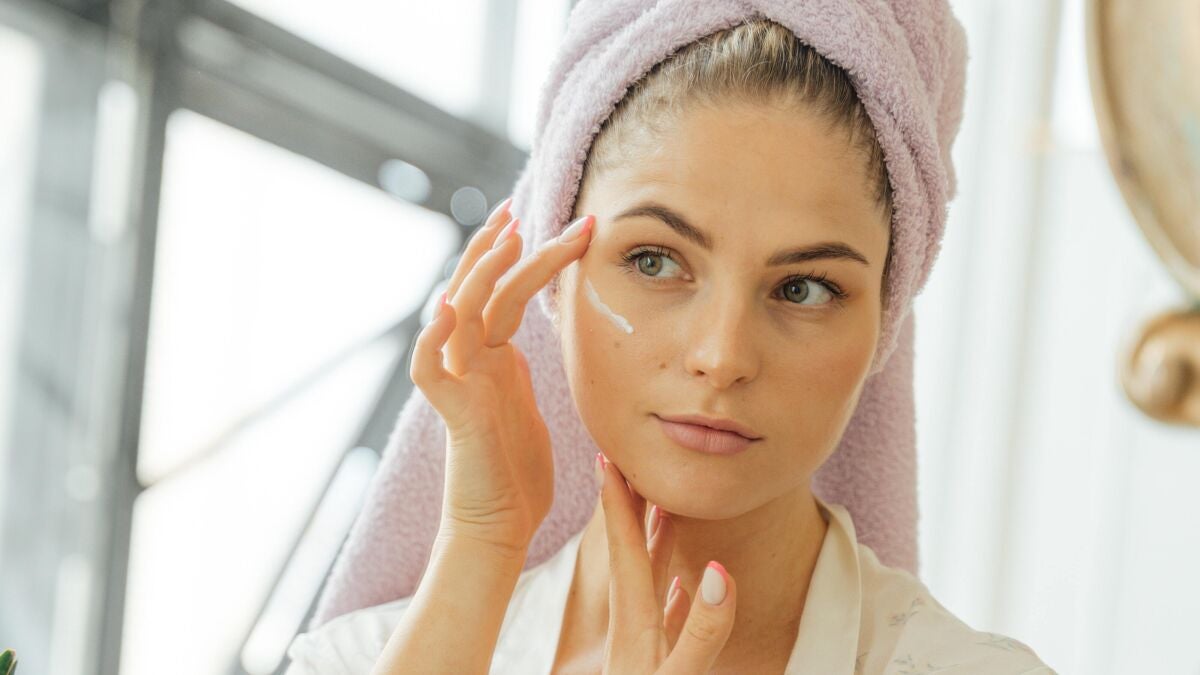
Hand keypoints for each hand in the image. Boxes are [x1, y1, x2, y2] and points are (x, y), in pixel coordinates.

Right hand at [410, 197, 594, 556]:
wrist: (499, 525)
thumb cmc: (518, 473)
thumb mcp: (530, 405)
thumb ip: (524, 371)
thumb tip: (539, 345)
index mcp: (495, 358)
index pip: (509, 293)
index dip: (529, 258)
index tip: (554, 223)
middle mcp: (472, 362)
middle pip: (481, 291)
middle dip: (500, 248)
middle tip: (518, 208)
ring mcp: (459, 384)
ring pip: (459, 315)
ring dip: (478, 273)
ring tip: (502, 235)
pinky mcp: (452, 415)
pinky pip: (430, 371)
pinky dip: (433, 340)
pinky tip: (446, 308)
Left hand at [595, 452, 738, 673]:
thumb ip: (701, 630)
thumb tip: (720, 571)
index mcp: (633, 621)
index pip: (625, 547)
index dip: (617, 501)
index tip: (607, 457)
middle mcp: (631, 625)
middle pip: (631, 553)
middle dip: (631, 506)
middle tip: (631, 463)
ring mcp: (639, 643)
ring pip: (646, 581)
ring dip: (653, 542)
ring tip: (661, 508)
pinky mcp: (653, 662)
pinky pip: (661, 615)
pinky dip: (669, 593)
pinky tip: (679, 588)